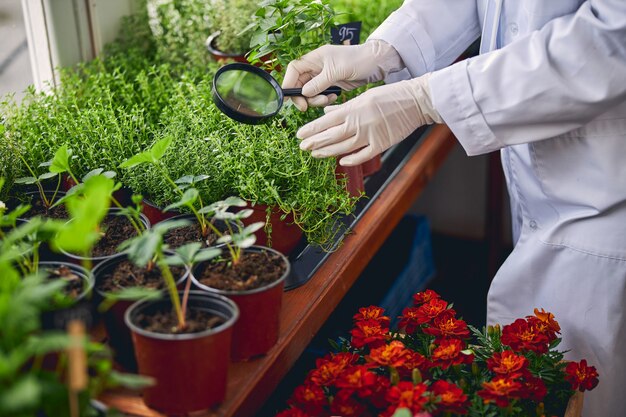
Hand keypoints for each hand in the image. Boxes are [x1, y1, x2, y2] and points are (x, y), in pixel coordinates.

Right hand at [282, 40, 403, 110]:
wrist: (375, 63)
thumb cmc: (358, 60)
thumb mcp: (337, 71)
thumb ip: (319, 82)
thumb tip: (304, 92)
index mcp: (315, 58)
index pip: (294, 69)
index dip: (288, 83)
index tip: (291, 98)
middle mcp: (316, 67)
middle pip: (299, 83)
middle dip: (302, 96)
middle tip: (307, 107)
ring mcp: (323, 76)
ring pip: (309, 92)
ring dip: (315, 100)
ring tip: (328, 99)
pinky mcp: (330, 84)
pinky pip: (320, 95)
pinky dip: (324, 100)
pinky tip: (334, 98)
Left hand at [297, 74, 442, 165]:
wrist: (415, 101)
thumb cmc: (390, 96)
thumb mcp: (363, 96)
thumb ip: (344, 107)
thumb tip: (327, 112)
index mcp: (353, 109)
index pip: (325, 121)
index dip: (311, 130)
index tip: (300, 135)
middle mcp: (358, 123)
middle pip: (331, 136)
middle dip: (314, 143)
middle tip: (302, 147)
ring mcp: (369, 135)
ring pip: (343, 148)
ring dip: (327, 152)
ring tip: (315, 154)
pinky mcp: (381, 144)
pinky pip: (362, 156)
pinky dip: (351, 160)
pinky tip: (341, 162)